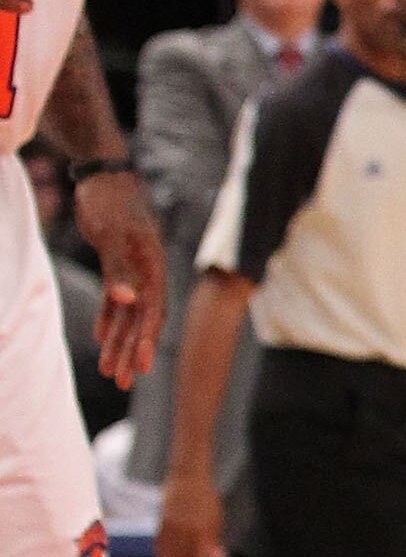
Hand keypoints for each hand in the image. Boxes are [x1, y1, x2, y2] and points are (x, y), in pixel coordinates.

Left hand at [71, 167, 165, 386]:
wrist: (102, 174)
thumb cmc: (110, 201)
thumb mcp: (112, 234)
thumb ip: (120, 269)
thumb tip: (129, 303)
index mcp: (153, 265)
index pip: (153, 311)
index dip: (146, 340)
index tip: (140, 367)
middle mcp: (148, 271)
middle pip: (142, 319)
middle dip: (131, 351)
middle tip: (123, 383)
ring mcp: (133, 268)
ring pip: (127, 313)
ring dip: (118, 341)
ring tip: (109, 370)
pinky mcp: (117, 263)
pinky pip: (115, 298)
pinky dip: (108, 317)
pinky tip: (100, 337)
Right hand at [157, 471, 224, 556]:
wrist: (186, 475)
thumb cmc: (204, 497)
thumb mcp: (216, 517)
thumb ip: (214, 540)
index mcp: (198, 526)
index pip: (196, 556)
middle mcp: (182, 527)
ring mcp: (170, 524)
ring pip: (169, 552)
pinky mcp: (162, 521)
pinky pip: (160, 543)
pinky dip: (163, 556)